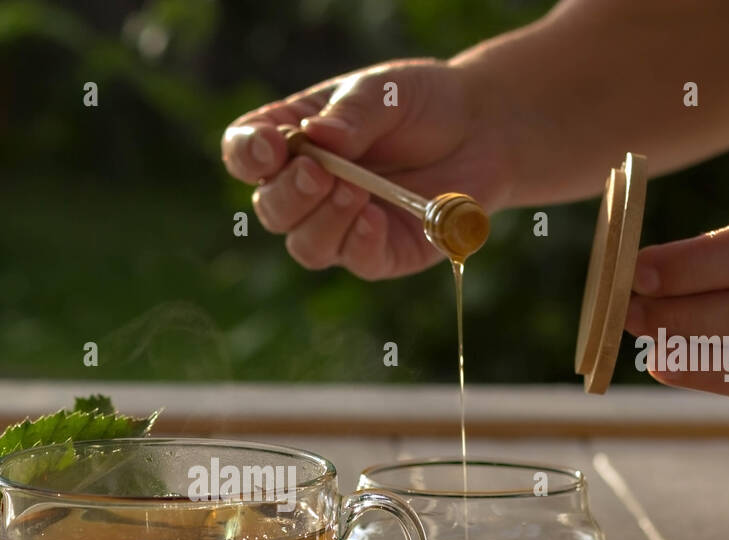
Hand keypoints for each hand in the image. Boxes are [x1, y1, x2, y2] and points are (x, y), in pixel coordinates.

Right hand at [220, 59, 510, 278]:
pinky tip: (375, 218)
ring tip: (355, 191)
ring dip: (323, 220)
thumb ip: (352, 113)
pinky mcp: (378, 253)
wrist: (483, 131)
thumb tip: (316, 136)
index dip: (246, 154)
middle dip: (289, 195)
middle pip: (271, 209)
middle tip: (320, 173)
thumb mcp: (386, 91)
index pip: (245, 153)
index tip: (271, 147)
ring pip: (306, 245)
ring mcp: (340, 226)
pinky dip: (360, 242)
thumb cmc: (422, 104)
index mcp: (293, 141)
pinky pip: (355, 260)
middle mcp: (307, 190)